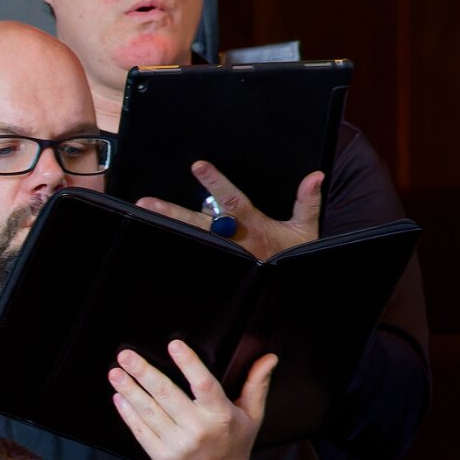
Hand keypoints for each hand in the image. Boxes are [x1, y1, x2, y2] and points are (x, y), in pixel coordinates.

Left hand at [110, 342, 271, 459]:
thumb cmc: (233, 447)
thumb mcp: (252, 416)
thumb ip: (257, 384)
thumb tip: (268, 359)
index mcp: (221, 416)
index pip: (203, 384)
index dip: (188, 363)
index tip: (174, 345)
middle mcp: (198, 429)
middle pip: (167, 395)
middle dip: (143, 372)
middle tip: (126, 355)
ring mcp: (177, 444)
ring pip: (149, 411)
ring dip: (129, 390)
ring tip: (116, 373)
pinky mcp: (161, 456)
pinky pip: (140, 431)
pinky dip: (128, 413)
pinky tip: (120, 397)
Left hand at [136, 163, 324, 261]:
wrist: (287, 293)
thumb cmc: (293, 259)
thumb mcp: (306, 231)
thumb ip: (307, 201)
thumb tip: (314, 176)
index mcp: (253, 227)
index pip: (233, 200)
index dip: (216, 183)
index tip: (198, 166)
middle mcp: (233, 242)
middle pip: (199, 224)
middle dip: (174, 212)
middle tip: (147, 202)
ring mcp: (222, 257)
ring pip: (191, 239)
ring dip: (168, 228)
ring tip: (144, 215)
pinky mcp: (217, 270)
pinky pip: (194, 260)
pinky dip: (176, 252)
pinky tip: (153, 245)